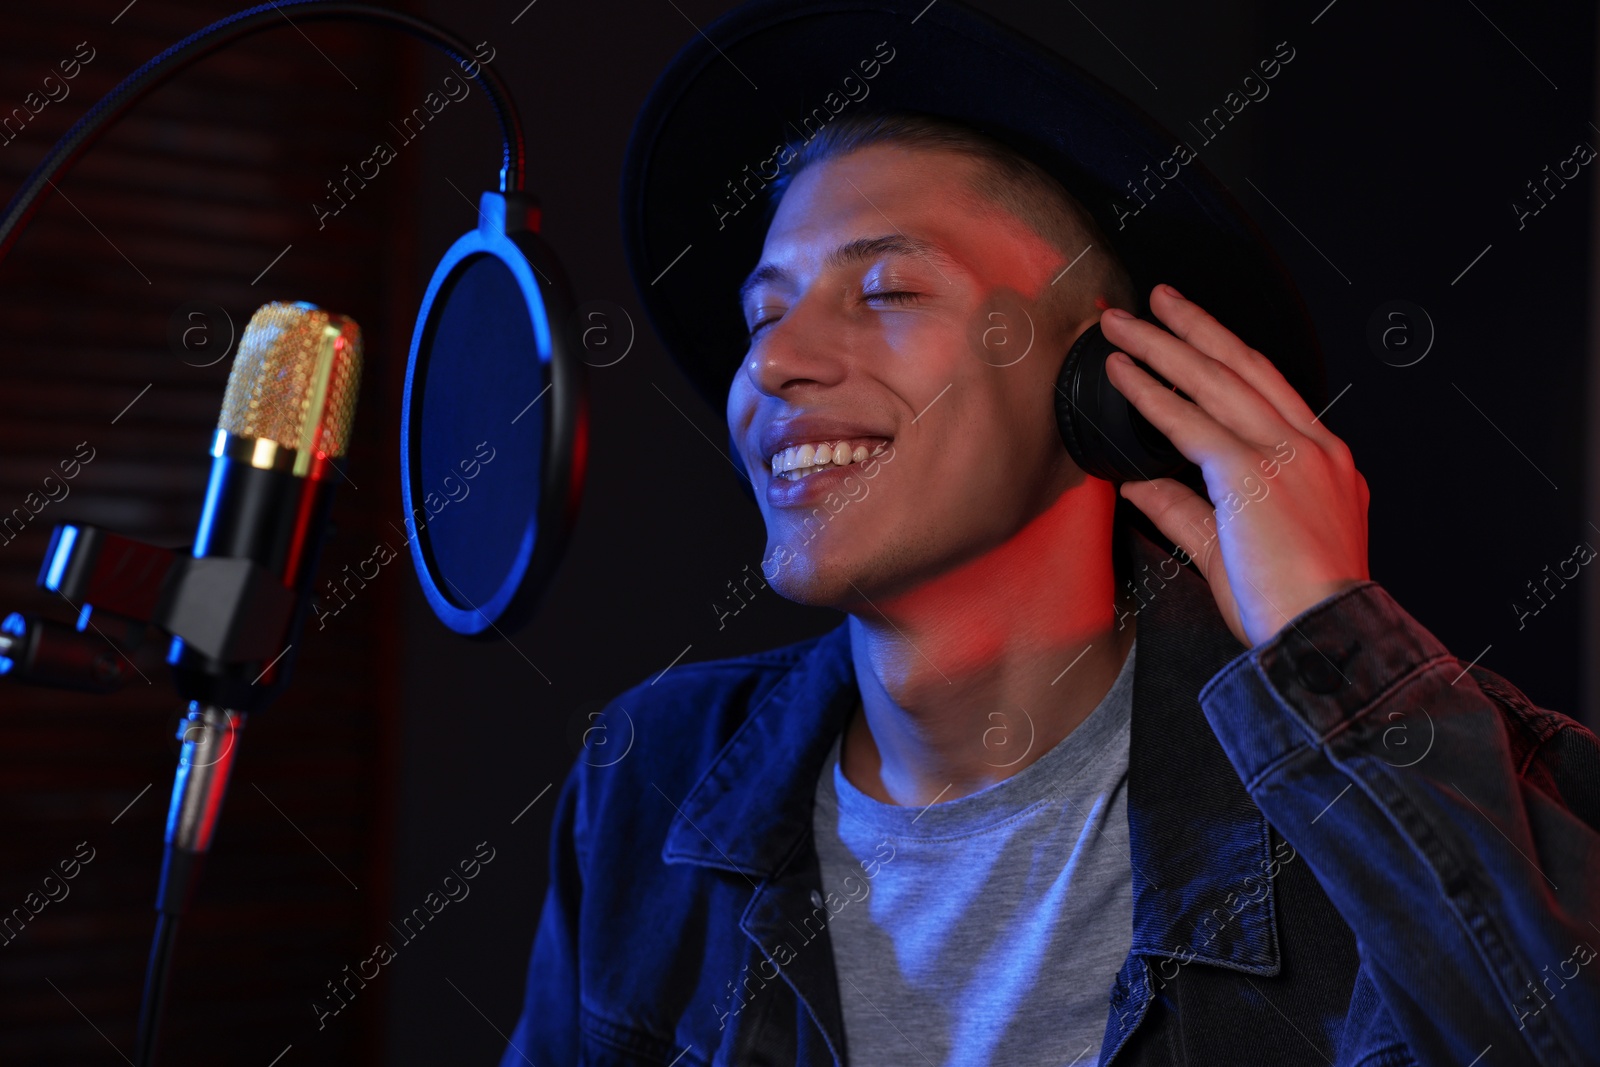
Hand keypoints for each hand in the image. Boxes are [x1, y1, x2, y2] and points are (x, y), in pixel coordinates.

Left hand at [1101, 284, 1369, 647]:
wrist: (1327, 637)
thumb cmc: (1294, 607)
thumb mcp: (1234, 550)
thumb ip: (1184, 510)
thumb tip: (1135, 484)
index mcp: (1325, 462)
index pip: (1270, 390)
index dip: (1227, 356)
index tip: (1196, 336)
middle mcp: (1313, 448)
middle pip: (1243, 367)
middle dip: (1194, 328)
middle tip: (1156, 299)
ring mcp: (1288, 455)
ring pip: (1215, 380)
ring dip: (1163, 345)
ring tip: (1123, 324)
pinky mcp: (1254, 473)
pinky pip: (1190, 423)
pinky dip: (1152, 394)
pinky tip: (1123, 374)